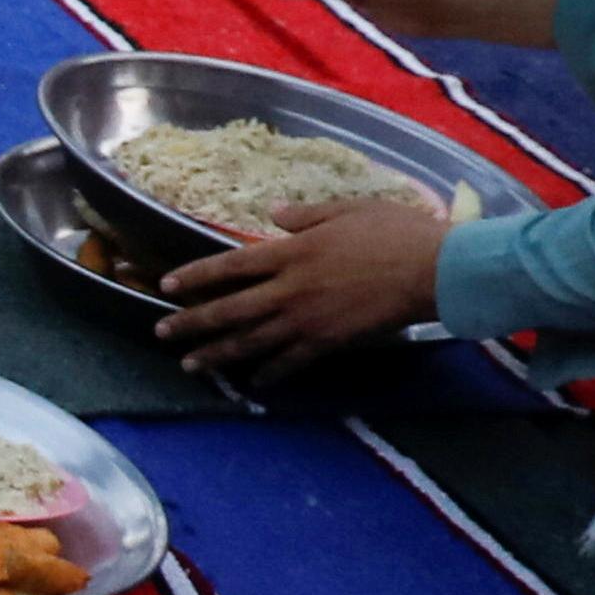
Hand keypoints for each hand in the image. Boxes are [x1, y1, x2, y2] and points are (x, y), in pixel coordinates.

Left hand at [158, 195, 448, 380]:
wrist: (433, 269)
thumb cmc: (395, 231)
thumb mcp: (348, 210)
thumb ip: (306, 216)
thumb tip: (273, 214)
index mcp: (292, 252)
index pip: (230, 265)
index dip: (196, 276)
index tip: (167, 286)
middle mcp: (289, 288)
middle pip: (229, 310)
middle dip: (191, 323)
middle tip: (161, 335)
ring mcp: (306, 319)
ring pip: (249, 342)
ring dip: (216, 354)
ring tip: (190, 364)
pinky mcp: (327, 342)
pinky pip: (288, 363)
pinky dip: (267, 374)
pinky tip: (249, 383)